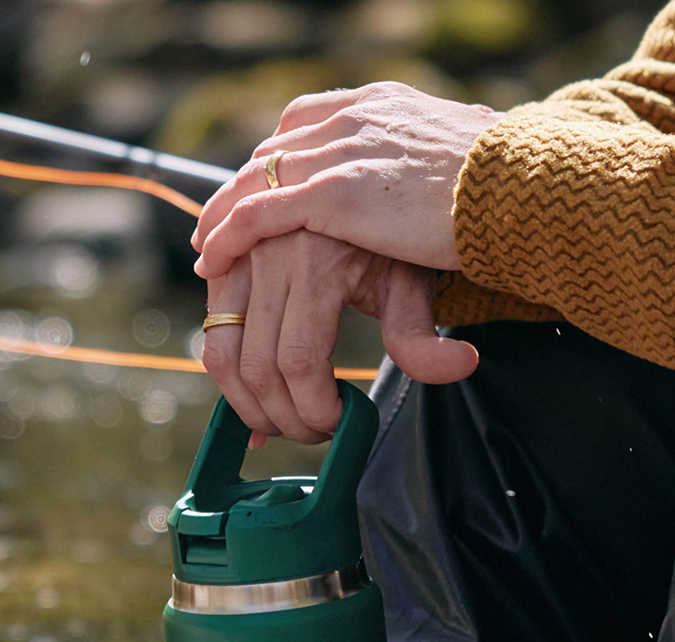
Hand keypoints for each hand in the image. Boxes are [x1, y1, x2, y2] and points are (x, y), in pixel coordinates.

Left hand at [191, 82, 503, 280]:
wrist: (522, 190)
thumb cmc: (503, 193)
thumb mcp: (453, 171)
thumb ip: (423, 177)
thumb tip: (432, 200)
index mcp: (382, 106)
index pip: (306, 123)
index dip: (275, 158)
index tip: (258, 187)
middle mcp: (355, 117)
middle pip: (274, 149)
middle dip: (241, 187)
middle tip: (218, 223)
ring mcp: (344, 151)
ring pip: (259, 178)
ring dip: (224, 215)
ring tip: (205, 250)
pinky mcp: (338, 193)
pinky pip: (263, 212)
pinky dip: (231, 233)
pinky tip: (211, 259)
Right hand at [200, 229, 477, 444]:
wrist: (356, 175)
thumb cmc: (390, 235)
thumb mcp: (412, 279)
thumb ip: (423, 332)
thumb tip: (463, 364)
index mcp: (318, 257)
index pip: (301, 361)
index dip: (316, 409)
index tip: (338, 425)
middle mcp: (269, 253)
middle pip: (259, 368)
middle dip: (285, 417)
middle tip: (313, 433)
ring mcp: (239, 256)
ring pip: (221, 355)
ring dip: (246, 405)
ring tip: (281, 420)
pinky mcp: (222, 262)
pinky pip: (211, 332)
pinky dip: (226, 376)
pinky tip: (254, 398)